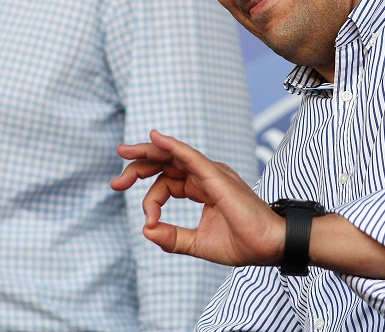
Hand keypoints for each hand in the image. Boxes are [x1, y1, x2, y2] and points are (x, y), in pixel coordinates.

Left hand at [111, 129, 284, 267]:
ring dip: (146, 152)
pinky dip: (172, 146)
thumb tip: (145, 230)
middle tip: (116, 182)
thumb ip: (172, 237)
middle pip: (165, 163)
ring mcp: (212, 173)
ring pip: (174, 155)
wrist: (268, 246)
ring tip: (123, 152)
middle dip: (138, 167)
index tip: (149, 223)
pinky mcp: (216, 176)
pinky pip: (190, 157)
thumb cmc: (242, 243)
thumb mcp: (198, 243)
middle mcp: (205, 176)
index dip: (150, 200)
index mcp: (202, 188)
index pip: (166, 183)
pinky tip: (154, 138)